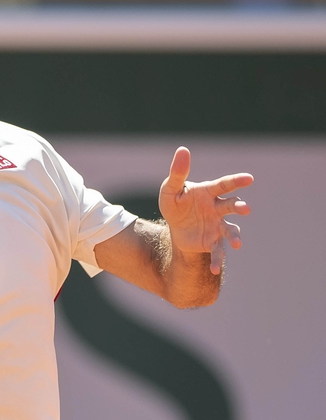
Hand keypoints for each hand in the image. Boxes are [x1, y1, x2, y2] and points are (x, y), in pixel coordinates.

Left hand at [159, 146, 252, 274]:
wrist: (174, 226)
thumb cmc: (176, 203)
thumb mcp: (170, 189)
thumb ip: (177, 173)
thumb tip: (182, 149)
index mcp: (209, 193)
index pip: (225, 184)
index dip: (236, 181)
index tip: (249, 178)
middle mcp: (218, 208)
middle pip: (231, 206)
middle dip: (239, 207)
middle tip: (245, 209)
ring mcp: (217, 225)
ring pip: (230, 230)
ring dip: (235, 236)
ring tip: (238, 243)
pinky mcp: (213, 241)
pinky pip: (218, 251)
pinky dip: (218, 260)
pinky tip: (214, 270)